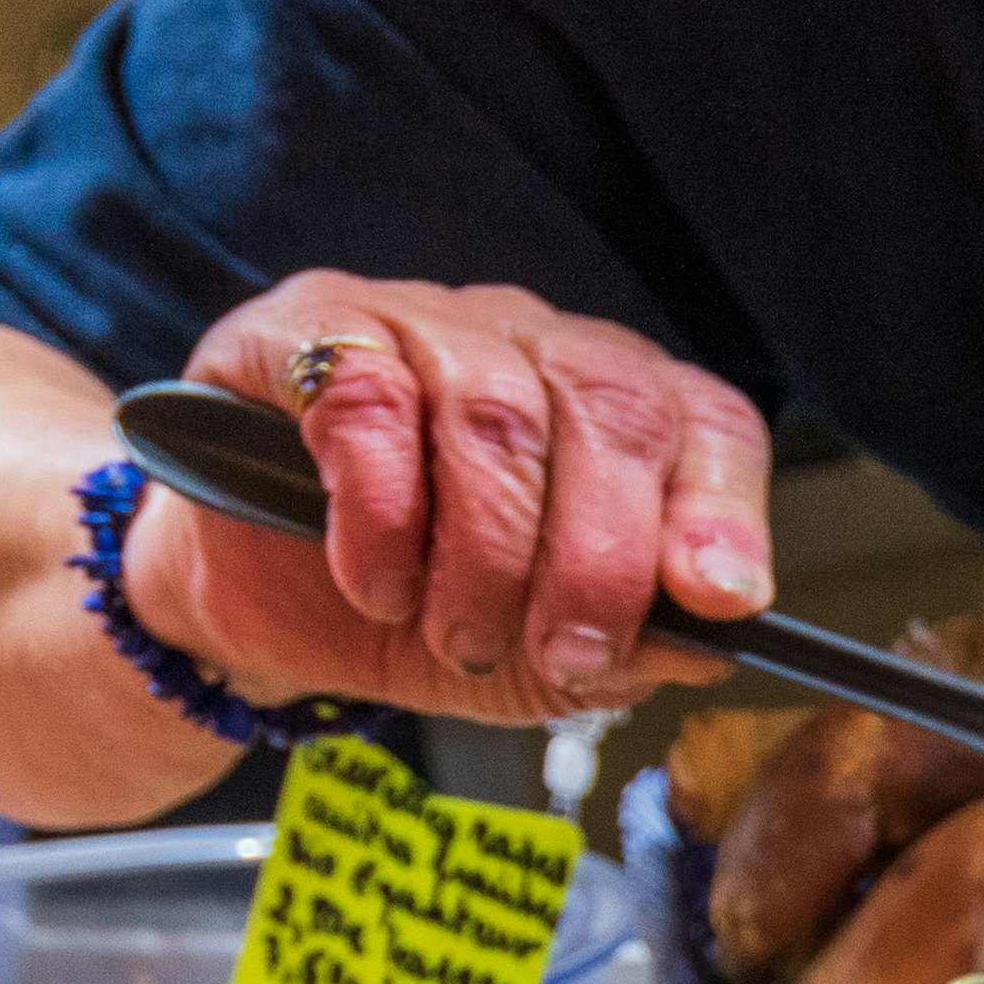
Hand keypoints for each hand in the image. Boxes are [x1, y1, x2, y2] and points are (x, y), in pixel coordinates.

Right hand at [134, 275, 773, 715]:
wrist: (260, 606)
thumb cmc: (421, 612)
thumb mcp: (544, 659)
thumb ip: (635, 646)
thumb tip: (712, 635)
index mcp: (619, 413)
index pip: (708, 425)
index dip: (723, 512)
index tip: (722, 600)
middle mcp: (535, 346)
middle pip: (613, 409)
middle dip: (600, 558)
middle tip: (564, 652)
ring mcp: (424, 324)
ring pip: (495, 414)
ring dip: (485, 554)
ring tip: (456, 634)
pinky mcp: (307, 332)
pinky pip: (368, 402)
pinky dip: (380, 517)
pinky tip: (373, 580)